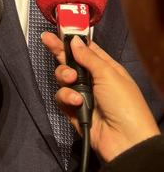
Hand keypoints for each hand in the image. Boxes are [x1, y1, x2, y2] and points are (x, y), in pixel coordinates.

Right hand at [42, 32, 159, 161]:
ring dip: (64, 76)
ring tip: (71, 80)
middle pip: (71, 61)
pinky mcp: (74, 111)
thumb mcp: (109, 74)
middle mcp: (93, 81)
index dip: (74, 40)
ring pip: (63, 78)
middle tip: (46, 40)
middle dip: (59, 51)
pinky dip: (67, 97)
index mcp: (107, 69)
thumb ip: (88, 57)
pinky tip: (76, 102)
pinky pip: (61, 98)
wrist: (125, 142)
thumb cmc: (124, 104)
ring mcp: (83, 96)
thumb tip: (74, 40)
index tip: (60, 29)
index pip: (87, 50)